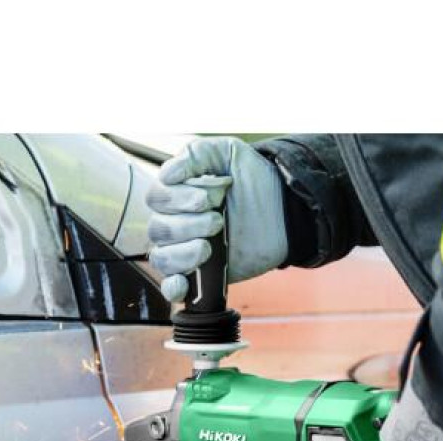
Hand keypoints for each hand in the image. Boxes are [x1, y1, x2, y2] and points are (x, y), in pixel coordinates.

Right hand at [146, 137, 287, 302]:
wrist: (285, 210)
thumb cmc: (255, 180)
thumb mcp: (229, 153)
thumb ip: (197, 153)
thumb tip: (167, 174)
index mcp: (177, 194)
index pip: (157, 197)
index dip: (180, 197)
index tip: (214, 196)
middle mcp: (177, 222)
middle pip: (158, 228)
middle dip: (189, 224)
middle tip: (219, 220)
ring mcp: (187, 249)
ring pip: (162, 257)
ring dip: (183, 252)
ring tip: (210, 246)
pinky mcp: (202, 273)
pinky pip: (172, 285)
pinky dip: (172, 286)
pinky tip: (182, 283)